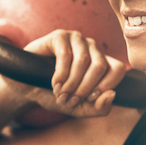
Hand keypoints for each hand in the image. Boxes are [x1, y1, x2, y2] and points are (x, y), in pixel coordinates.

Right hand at [7, 29, 126, 117]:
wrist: (28, 89)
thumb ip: (99, 108)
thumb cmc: (55, 95)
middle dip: (85, 88)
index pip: (117, 70)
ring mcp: (76, 39)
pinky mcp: (59, 36)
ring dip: (71, 82)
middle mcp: (92, 48)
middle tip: (70, 99)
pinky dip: (60, 74)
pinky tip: (54, 83)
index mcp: (102, 62)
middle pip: (100, 66)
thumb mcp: (79, 108)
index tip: (89, 99)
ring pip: (83, 60)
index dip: (105, 87)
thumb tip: (112, 94)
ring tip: (60, 93)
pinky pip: (65, 54)